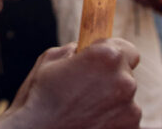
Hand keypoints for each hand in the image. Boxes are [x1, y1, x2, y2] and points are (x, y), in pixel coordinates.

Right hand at [0, 38, 139, 128]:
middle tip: (82, 86)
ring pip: (123, 96)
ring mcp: (130, 109)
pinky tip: (87, 118)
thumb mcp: (48, 60)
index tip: (100, 59)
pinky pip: (122, 116)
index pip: (126, 48)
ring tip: (81, 106)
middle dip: (107, 76)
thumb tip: (79, 49)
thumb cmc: (39, 97)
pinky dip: (109, 117)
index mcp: (105, 57)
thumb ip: (71, 50)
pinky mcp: (130, 128)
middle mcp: (124, 81)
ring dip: (108, 98)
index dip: (111, 51)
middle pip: (124, 73)